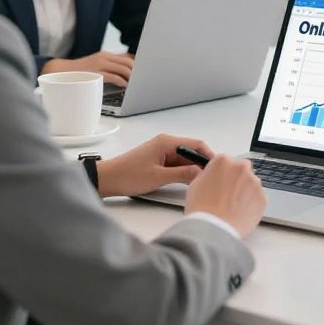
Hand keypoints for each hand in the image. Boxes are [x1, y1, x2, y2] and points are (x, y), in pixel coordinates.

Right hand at [42, 51, 135, 87]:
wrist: (60, 71)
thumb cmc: (79, 72)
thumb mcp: (95, 66)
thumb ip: (108, 67)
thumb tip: (123, 73)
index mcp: (105, 55)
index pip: (127, 57)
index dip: (137, 65)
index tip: (144, 73)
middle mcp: (104, 57)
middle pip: (128, 62)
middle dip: (137, 71)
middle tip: (142, 80)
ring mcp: (99, 64)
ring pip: (123, 68)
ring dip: (132, 76)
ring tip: (136, 84)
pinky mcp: (95, 73)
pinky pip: (113, 76)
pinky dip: (122, 81)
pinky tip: (125, 85)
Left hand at [96, 134, 212, 198]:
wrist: (107, 180)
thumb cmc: (127, 175)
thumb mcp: (158, 177)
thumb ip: (182, 174)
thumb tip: (200, 173)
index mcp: (166, 142)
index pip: (196, 144)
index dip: (208, 155)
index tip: (216, 166)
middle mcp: (165, 143)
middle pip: (191, 151)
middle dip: (201, 164)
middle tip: (210, 177)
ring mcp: (161, 152)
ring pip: (184, 159)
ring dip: (191, 169)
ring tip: (198, 182)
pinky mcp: (157, 160)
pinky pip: (176, 164)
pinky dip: (182, 172)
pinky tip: (185, 182)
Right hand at [185, 155, 265, 237]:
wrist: (214, 229)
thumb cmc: (202, 208)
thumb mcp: (195, 185)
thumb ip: (207, 175)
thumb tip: (212, 177)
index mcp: (224, 161)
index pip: (225, 162)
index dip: (221, 174)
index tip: (219, 183)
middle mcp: (241, 168)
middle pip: (241, 170)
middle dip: (236, 180)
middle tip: (227, 195)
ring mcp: (254, 182)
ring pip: (251, 184)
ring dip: (244, 192)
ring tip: (232, 207)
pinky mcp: (262, 198)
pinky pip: (257, 198)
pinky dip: (251, 204)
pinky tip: (240, 213)